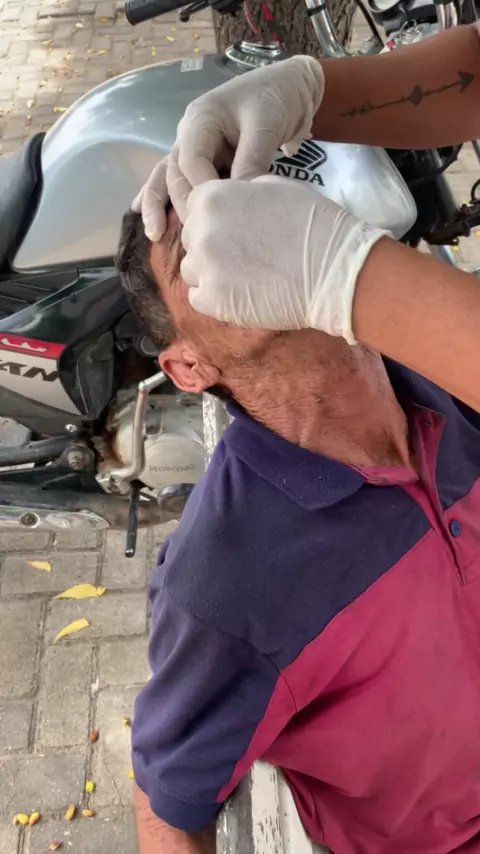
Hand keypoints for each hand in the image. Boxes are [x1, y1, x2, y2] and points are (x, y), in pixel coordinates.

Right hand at [134, 56, 324, 237]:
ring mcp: (196, 147)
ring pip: (169, 178)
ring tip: (154, 233)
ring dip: (159, 205)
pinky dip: (165, 200)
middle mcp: (190, 134)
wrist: (291, 88)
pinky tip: (154, 223)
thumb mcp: (266, 125)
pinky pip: (182, 181)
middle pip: (175, 173)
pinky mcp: (207, 160)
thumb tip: (239, 200)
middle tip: (194, 235)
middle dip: (180, 204)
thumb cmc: (276, 98)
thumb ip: (251, 160)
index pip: (191, 161)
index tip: (217, 213)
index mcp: (201, 119)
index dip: (202, 190)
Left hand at [181, 176, 389, 342]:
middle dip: (212, 245)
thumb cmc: (312, 222)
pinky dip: (216, 297)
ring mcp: (204, 267)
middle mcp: (200, 231)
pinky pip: (198, 297)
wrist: (333, 269)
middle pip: (192, 239)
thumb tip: (229, 200)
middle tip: (245, 254)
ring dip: (211, 272)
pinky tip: (241, 293)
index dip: (215, 218)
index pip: (195, 207)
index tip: (236, 229)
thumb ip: (240, 192)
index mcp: (212, 197)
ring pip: (193, 269)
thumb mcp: (274, 185)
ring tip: (244, 276)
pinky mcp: (211, 301)